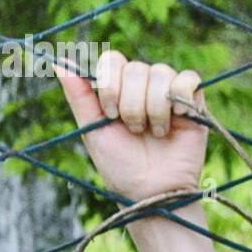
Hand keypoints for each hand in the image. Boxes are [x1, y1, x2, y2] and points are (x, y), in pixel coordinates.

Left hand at [56, 50, 207, 203]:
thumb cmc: (120, 166)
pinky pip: (187, 79)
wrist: (151, 190)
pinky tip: (176, 120)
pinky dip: (179, 100)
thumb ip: (79, 97)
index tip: (111, 115)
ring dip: (154, 110)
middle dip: (131, 105)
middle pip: (136, 68)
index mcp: (117, 90)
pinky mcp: (193, 98)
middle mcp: (142, 86)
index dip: (111, 85)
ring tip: (154, 133)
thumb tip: (58, 64)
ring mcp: (167, 90)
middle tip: (134, 130)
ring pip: (160, 73)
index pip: (112, 61)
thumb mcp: (93, 132)